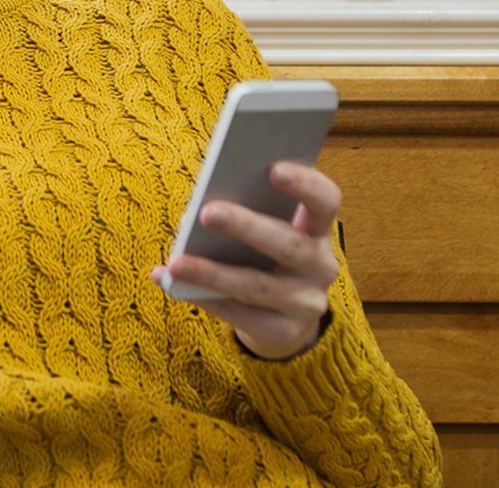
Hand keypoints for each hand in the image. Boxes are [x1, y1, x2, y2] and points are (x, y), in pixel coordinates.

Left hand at [152, 162, 340, 359]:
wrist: (282, 318)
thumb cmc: (262, 257)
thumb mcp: (263, 232)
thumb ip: (244, 214)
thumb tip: (196, 210)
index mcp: (317, 230)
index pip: (325, 201)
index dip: (305, 184)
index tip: (272, 168)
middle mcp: (321, 265)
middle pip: (289, 245)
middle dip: (247, 227)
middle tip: (206, 212)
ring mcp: (307, 302)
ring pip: (258, 286)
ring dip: (212, 273)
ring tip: (175, 263)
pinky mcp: (285, 331)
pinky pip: (241, 316)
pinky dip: (206, 298)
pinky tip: (173, 285)